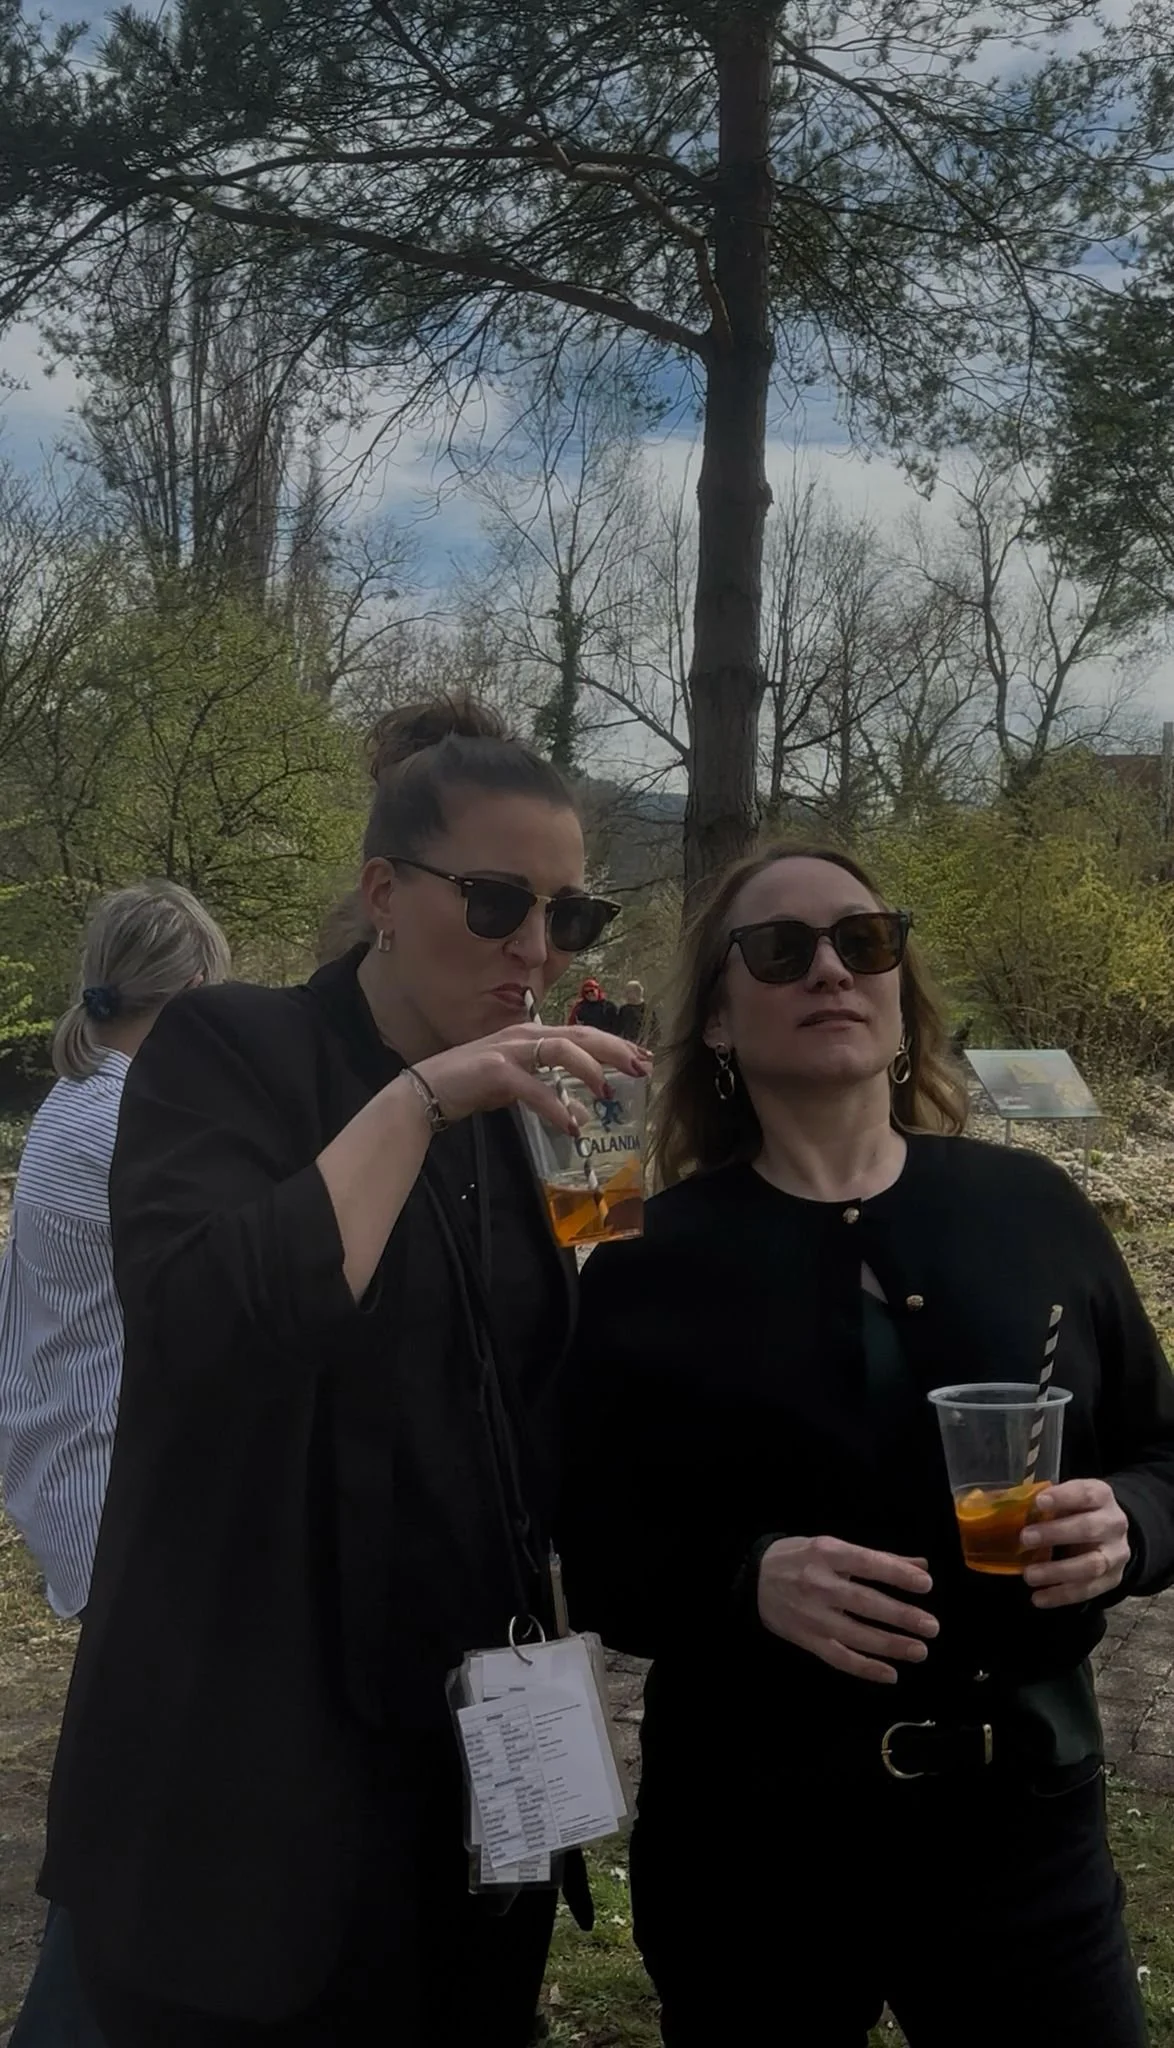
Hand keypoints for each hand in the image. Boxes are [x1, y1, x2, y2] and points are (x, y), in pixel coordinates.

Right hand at [414, 1025, 650, 1133]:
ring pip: (562, 1051)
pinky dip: (555, 1106)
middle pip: (581, 1035)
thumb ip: (551, 1096)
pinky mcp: (497, 1071)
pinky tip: (570, 1124)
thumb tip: (581, 1114)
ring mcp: (511, 1049)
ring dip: (590, 1071)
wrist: (428, 1089)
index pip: (583, 1034)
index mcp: (534, 1035)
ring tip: (608, 1093)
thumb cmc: (473, 1085)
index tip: (642, 1058)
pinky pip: (535, 1088)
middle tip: (641, 1068)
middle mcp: (526, 1035)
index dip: (615, 1045)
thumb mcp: (519, 1091)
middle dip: (615, 1050)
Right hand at [756, 1536, 938, 1685]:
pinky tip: (890, 1674)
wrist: (753, 1579)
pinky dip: (865, 1668)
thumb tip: (921, 1565)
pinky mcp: (807, 1640)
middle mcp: (819, 1585)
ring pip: (856, 1635)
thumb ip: (878, 1558)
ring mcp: (813, 1616)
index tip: (926, 1584)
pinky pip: (839, 1658)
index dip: (897, 1574)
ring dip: (890, 1645)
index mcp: (827, 1554)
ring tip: (920, 1651)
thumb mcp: (832, 1547)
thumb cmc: (799, 1557)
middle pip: (865, 1603)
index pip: (867, 1564)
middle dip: (901, 1616)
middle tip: (931, 1626)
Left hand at [1021, 1478, 1130, 1607]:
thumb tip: (1006, 1509)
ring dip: (1058, 1571)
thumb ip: (1045, 1504)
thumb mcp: (1067, 1500)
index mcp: (1102, 1496)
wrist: (1110, 1535)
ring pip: (1092, 1565)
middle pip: (1089, 1528)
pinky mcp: (1112, 1579)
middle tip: (1025, 1538)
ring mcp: (1116, 1554)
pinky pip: (1088, 1590)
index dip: (1063, 1497)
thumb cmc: (1078, 1512)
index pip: (1086, 1494)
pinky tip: (1038, 1598)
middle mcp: (1114, 1524)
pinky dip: (1062, 1595)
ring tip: (1029, 1575)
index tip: (1038, 1502)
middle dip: (1056, 1534)